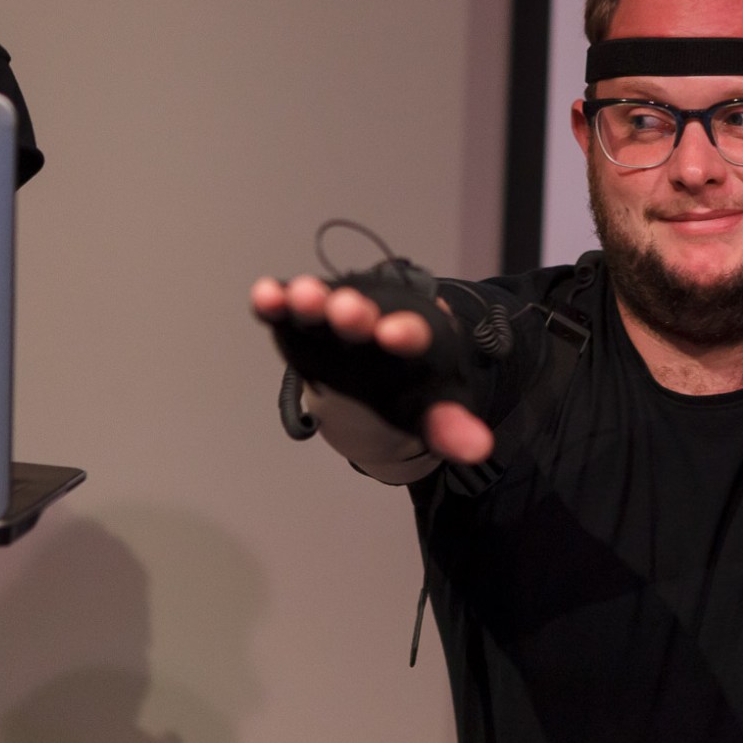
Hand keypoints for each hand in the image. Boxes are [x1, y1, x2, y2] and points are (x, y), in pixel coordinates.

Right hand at [252, 275, 493, 463]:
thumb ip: (449, 427)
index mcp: (413, 340)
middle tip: (345, 308)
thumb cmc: (410, 390)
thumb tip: (479, 448)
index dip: (405, 334)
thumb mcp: (434, 410)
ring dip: (312, 300)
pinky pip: (288, 312)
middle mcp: (374, 322)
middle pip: (364, 316)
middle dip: (355, 313)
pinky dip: (275, 302)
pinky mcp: (303, 325)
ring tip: (300, 294)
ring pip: (323, 307)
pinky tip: (263, 293)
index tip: (399, 332)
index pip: (413, 335)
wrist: (381, 372)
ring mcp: (335, 320)